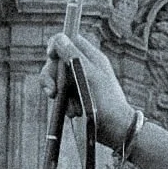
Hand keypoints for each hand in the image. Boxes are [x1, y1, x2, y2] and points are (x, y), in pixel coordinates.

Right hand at [49, 31, 135, 148]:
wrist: (116, 130)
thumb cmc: (107, 102)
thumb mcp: (90, 76)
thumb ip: (74, 56)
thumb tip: (59, 37)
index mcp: (91, 57)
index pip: (69, 40)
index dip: (56, 45)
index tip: (51, 55)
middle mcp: (84, 67)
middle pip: (57, 61)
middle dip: (51, 76)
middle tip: (52, 91)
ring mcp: (79, 82)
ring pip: (56, 80)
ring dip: (59, 94)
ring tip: (72, 108)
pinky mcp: (75, 97)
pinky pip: (61, 96)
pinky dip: (64, 104)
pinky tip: (74, 113)